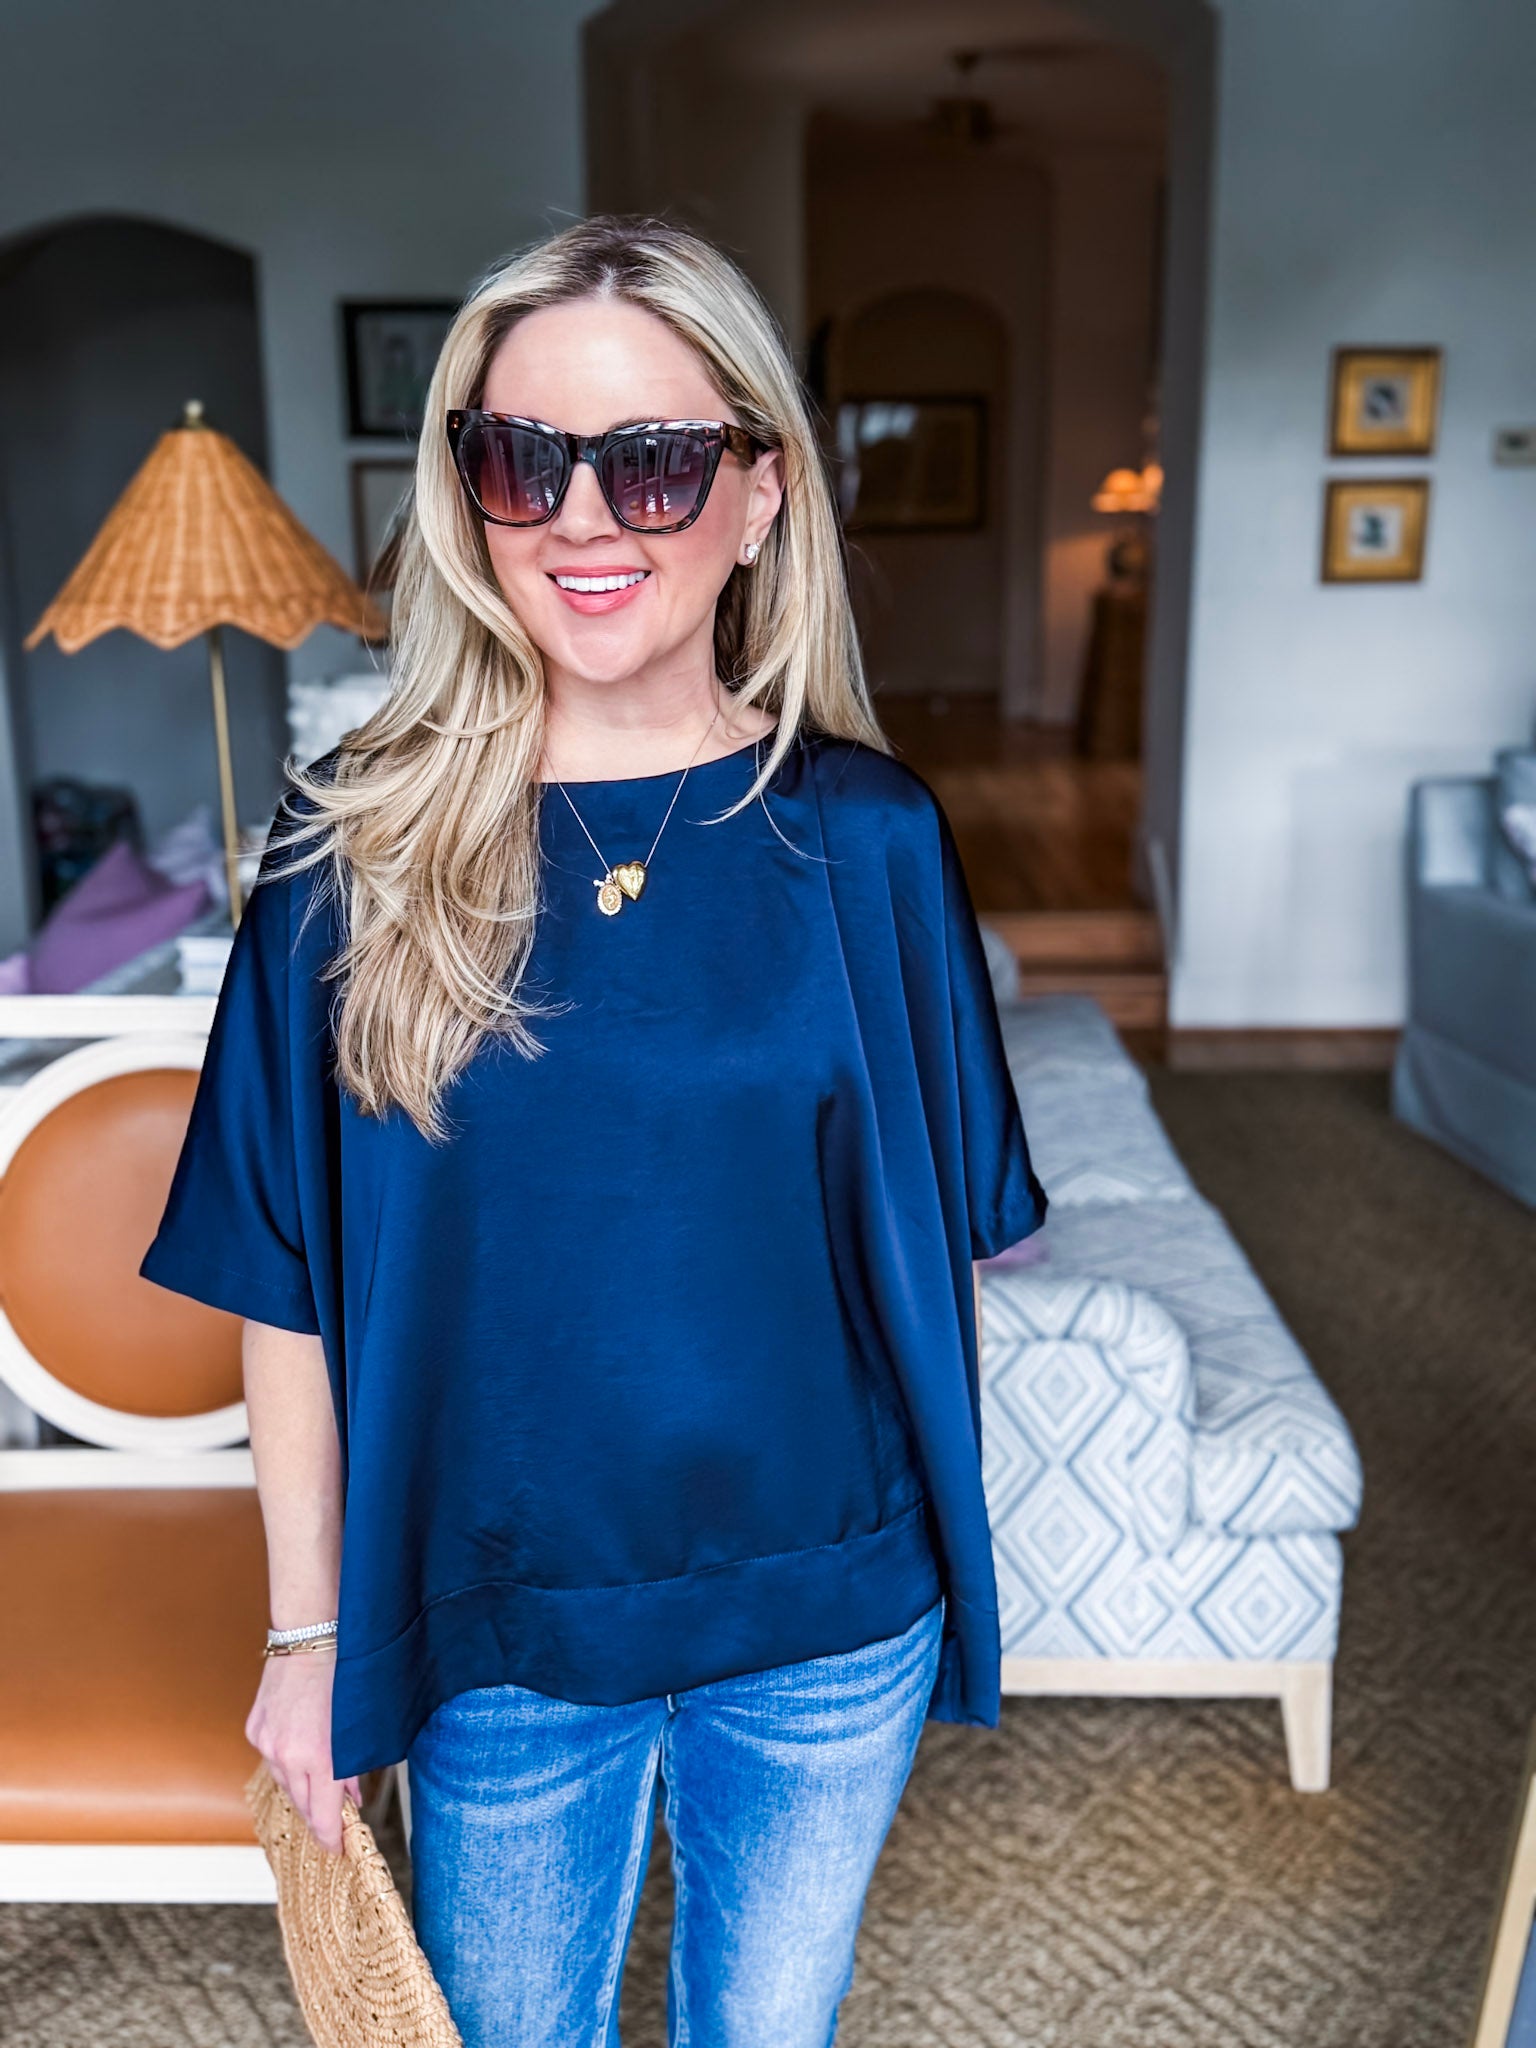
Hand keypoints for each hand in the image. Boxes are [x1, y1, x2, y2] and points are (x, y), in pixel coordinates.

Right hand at [246, 1653, 360, 1855]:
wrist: (310, 1638)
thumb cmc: (344, 1676)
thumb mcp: (358, 1726)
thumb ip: (353, 1766)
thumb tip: (349, 1797)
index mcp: (320, 1757)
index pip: (322, 1814)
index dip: (330, 1836)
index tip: (336, 1849)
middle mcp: (288, 1755)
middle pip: (301, 1802)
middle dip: (316, 1812)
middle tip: (332, 1817)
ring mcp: (267, 1742)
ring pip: (283, 1779)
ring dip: (301, 1782)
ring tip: (318, 1776)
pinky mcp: (255, 1729)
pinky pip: (271, 1755)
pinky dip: (285, 1757)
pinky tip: (299, 1745)